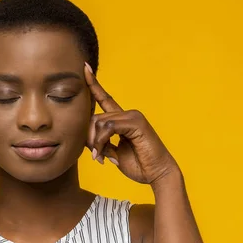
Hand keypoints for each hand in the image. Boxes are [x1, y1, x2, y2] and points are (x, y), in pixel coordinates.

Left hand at [84, 63, 178, 184]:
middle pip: (95, 117)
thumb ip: (101, 142)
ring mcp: (133, 116)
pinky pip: (108, 127)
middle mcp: (127, 114)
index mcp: (122, 120)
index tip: (84, 68)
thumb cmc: (139, 165)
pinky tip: (104, 155)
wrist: (158, 174)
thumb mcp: (114, 153)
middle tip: (94, 156)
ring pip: (100, 122)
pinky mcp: (136, 122)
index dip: (94, 84)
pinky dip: (101, 141)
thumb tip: (87, 140)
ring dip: (95, 143)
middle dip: (89, 138)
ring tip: (100, 158)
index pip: (104, 98)